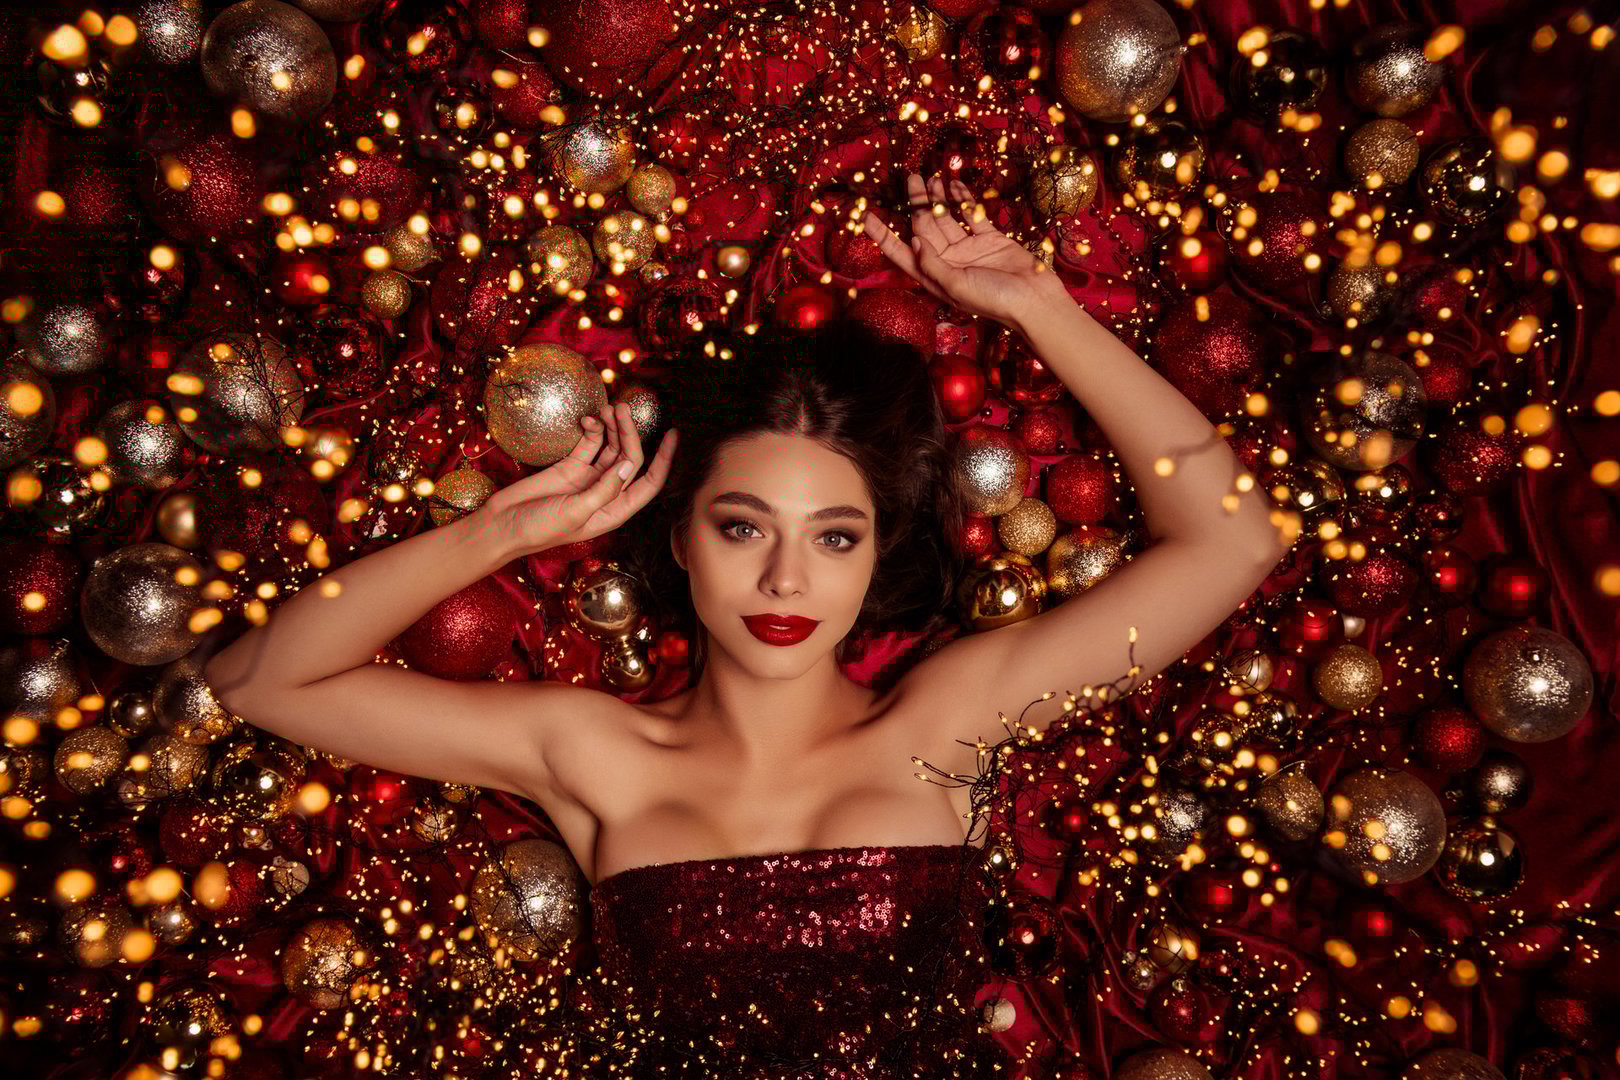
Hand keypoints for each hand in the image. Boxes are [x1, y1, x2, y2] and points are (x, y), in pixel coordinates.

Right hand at [472, 401, 676, 555]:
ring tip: (609, 408)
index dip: (665, 461)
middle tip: (622, 408)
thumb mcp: (575, 513)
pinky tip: (588, 420)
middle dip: (630, 432)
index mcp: (614, 510)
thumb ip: (604, 490)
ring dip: (613, 427)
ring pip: (611, 447)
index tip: (673, 434)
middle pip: (630, 458)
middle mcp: (606, 492)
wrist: (501, 526)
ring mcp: (589, 478)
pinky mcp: (570, 466)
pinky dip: (592, 429)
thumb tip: (630, 464)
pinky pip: (590, 443)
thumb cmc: (538, 530)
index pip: (650, 483)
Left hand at [863, 172, 1065, 328]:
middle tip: (908, 177)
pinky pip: (971, 215)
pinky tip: (953, 184)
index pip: (901, 253)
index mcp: (934, 276)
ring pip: (947, 217)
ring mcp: (968, 249)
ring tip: (929, 177)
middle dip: (915, 204)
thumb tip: (913, 239)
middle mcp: (948, 261)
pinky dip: (963, 199)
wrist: (1034, 300)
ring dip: (938, 198)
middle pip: (925, 227)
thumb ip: (932, 264)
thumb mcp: (956, 286)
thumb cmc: (994, 301)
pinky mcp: (989, 239)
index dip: (883, 235)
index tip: (866, 216)